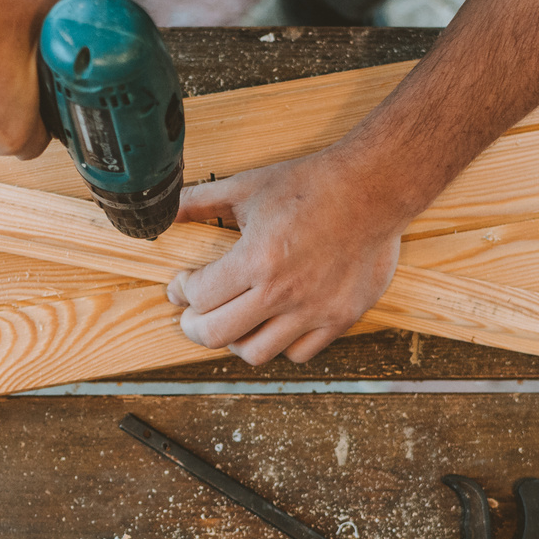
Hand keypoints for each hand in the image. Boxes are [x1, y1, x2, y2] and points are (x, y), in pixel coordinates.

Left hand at [165, 151, 408, 365]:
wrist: (373, 189)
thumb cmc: (312, 185)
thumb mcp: (248, 186)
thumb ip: (200, 201)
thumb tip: (165, 210)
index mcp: (257, 259)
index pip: (199, 295)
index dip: (181, 291)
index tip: (182, 285)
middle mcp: (284, 292)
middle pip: (217, 334)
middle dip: (193, 326)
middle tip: (192, 316)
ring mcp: (314, 310)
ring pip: (255, 353)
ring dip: (234, 341)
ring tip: (232, 323)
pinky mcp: (340, 317)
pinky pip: (299, 353)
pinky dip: (279, 345)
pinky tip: (272, 324)